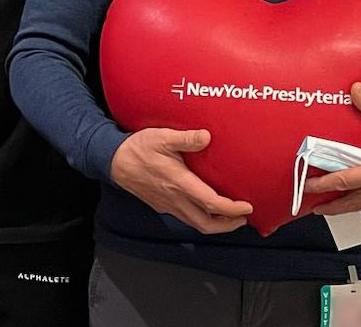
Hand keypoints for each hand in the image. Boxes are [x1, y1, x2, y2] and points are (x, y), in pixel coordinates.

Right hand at [110, 128, 252, 233]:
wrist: (114, 161)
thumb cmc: (137, 148)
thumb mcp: (162, 137)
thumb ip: (186, 138)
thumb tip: (207, 136)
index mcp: (178, 183)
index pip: (211, 203)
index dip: (232, 209)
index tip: (247, 207)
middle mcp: (175, 199)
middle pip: (206, 224)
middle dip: (228, 224)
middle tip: (243, 219)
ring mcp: (168, 205)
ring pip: (196, 224)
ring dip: (216, 224)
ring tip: (229, 217)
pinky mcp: (162, 205)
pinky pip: (186, 218)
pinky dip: (201, 219)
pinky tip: (205, 209)